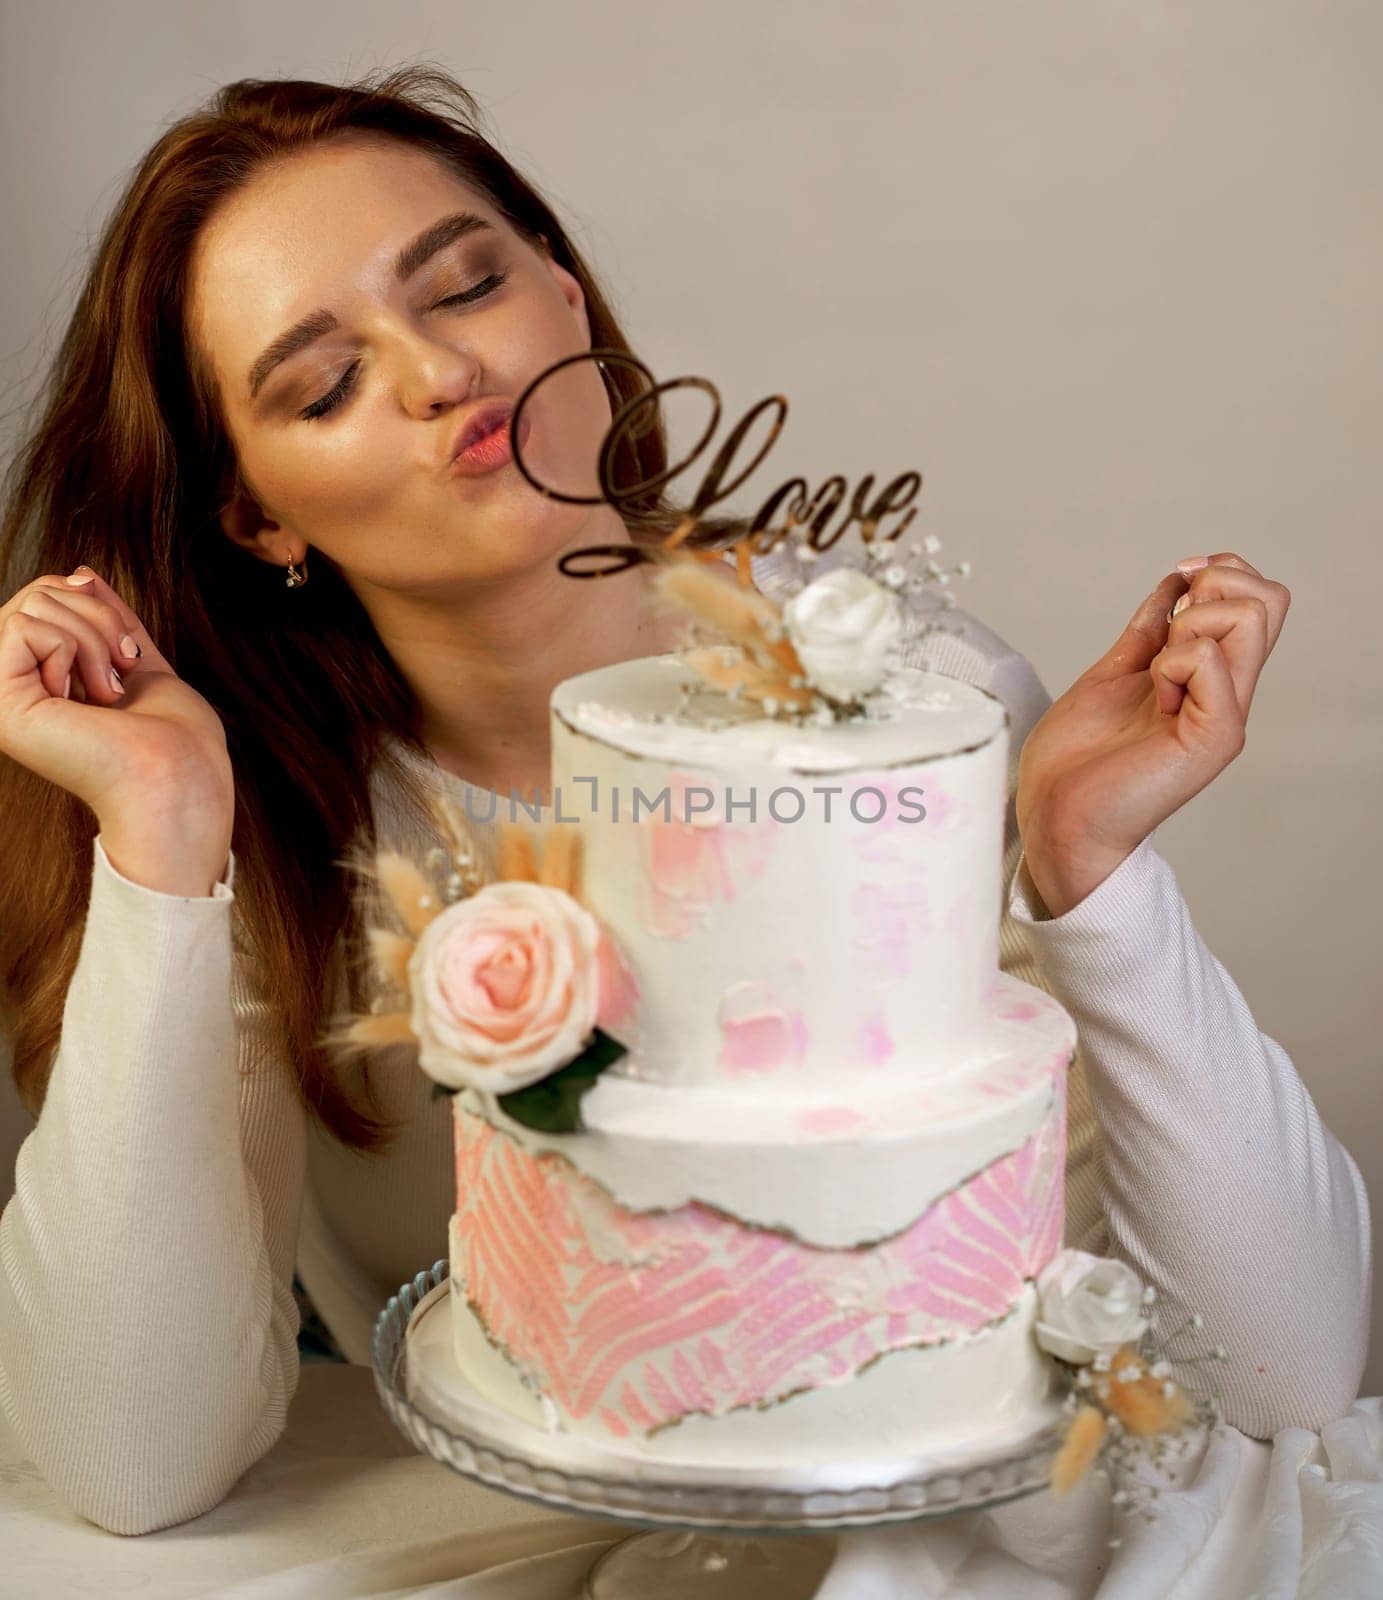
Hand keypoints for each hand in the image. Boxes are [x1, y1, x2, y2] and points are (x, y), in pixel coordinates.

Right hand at [0, 565, 234, 870]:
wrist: (179, 777)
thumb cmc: (174, 737)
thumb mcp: (137, 659)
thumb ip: (105, 619)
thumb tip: (82, 573)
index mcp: (40, 678)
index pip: (42, 597)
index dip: (92, 606)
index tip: (128, 656)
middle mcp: (13, 686)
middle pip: (37, 592)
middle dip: (98, 620)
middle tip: (121, 674)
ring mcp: (3, 694)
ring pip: (31, 603)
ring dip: (92, 641)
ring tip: (108, 693)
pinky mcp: (1, 702)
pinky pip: (23, 625)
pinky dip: (71, 649)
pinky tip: (87, 698)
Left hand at [1016, 553, 1290, 916]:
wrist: (1055, 815)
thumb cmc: (1076, 760)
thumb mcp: (1114, 674)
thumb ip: (1147, 635)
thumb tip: (1175, 585)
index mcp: (1210, 678)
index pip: (1258, 599)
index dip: (1221, 571)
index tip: (1176, 582)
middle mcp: (1227, 693)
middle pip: (1270, 600)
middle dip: (1213, 586)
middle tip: (1167, 630)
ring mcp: (1224, 714)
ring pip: (1252, 617)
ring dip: (1191, 622)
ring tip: (1157, 669)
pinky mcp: (1212, 737)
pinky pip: (1211, 659)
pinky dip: (1173, 660)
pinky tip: (1153, 695)